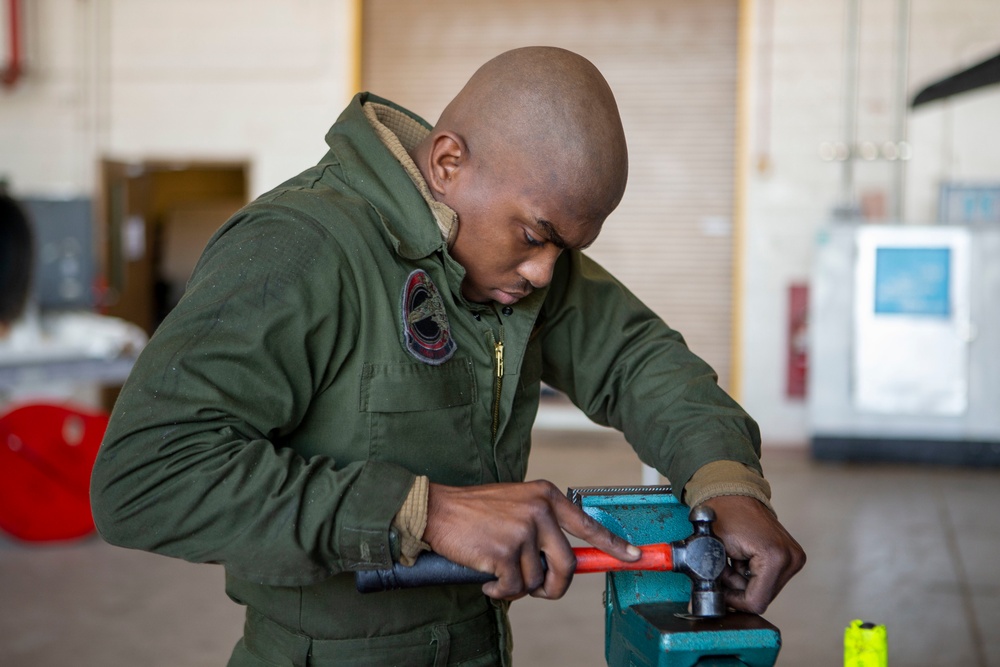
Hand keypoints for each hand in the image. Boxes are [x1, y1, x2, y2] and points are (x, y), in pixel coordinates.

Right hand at [423, 480, 639, 600]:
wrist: (437, 510)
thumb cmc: (475, 512)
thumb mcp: (516, 505)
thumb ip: (542, 525)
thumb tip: (564, 562)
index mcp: (546, 495)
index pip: (587, 524)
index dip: (612, 544)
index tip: (633, 556)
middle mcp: (540, 510)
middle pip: (567, 565)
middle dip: (555, 586)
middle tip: (542, 591)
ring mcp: (523, 530)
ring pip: (535, 580)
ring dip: (517, 586)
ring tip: (497, 572)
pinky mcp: (505, 551)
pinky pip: (513, 588)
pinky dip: (499, 592)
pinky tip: (486, 579)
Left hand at [701, 495, 805, 614]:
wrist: (732, 490)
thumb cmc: (722, 513)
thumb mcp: (714, 548)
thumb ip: (714, 578)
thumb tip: (710, 602)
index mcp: (776, 558)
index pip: (756, 601)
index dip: (735, 600)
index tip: (721, 589)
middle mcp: (791, 559)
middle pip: (762, 597)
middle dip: (739, 587)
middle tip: (725, 566)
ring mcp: (794, 558)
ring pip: (765, 589)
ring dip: (744, 580)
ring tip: (733, 558)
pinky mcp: (791, 556)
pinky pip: (769, 578)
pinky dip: (752, 573)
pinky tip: (742, 557)